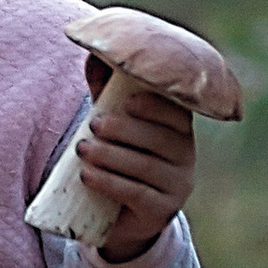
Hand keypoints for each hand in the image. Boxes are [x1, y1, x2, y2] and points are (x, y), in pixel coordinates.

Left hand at [74, 72, 195, 265]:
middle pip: (159, 140)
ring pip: (146, 167)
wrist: (121, 215)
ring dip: (111, 156)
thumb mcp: (113, 122)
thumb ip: (106, 90)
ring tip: (83, 150)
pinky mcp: (161, 211)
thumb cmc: (119, 156)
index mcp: (177, 129)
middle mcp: (185, 156)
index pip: (176, 114)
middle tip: (93, 125)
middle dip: (123, 130)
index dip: (155, 107)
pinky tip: (88, 176)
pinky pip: (138, 194)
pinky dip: (110, 183)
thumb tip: (92, 52)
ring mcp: (177, 186)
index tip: (128, 102)